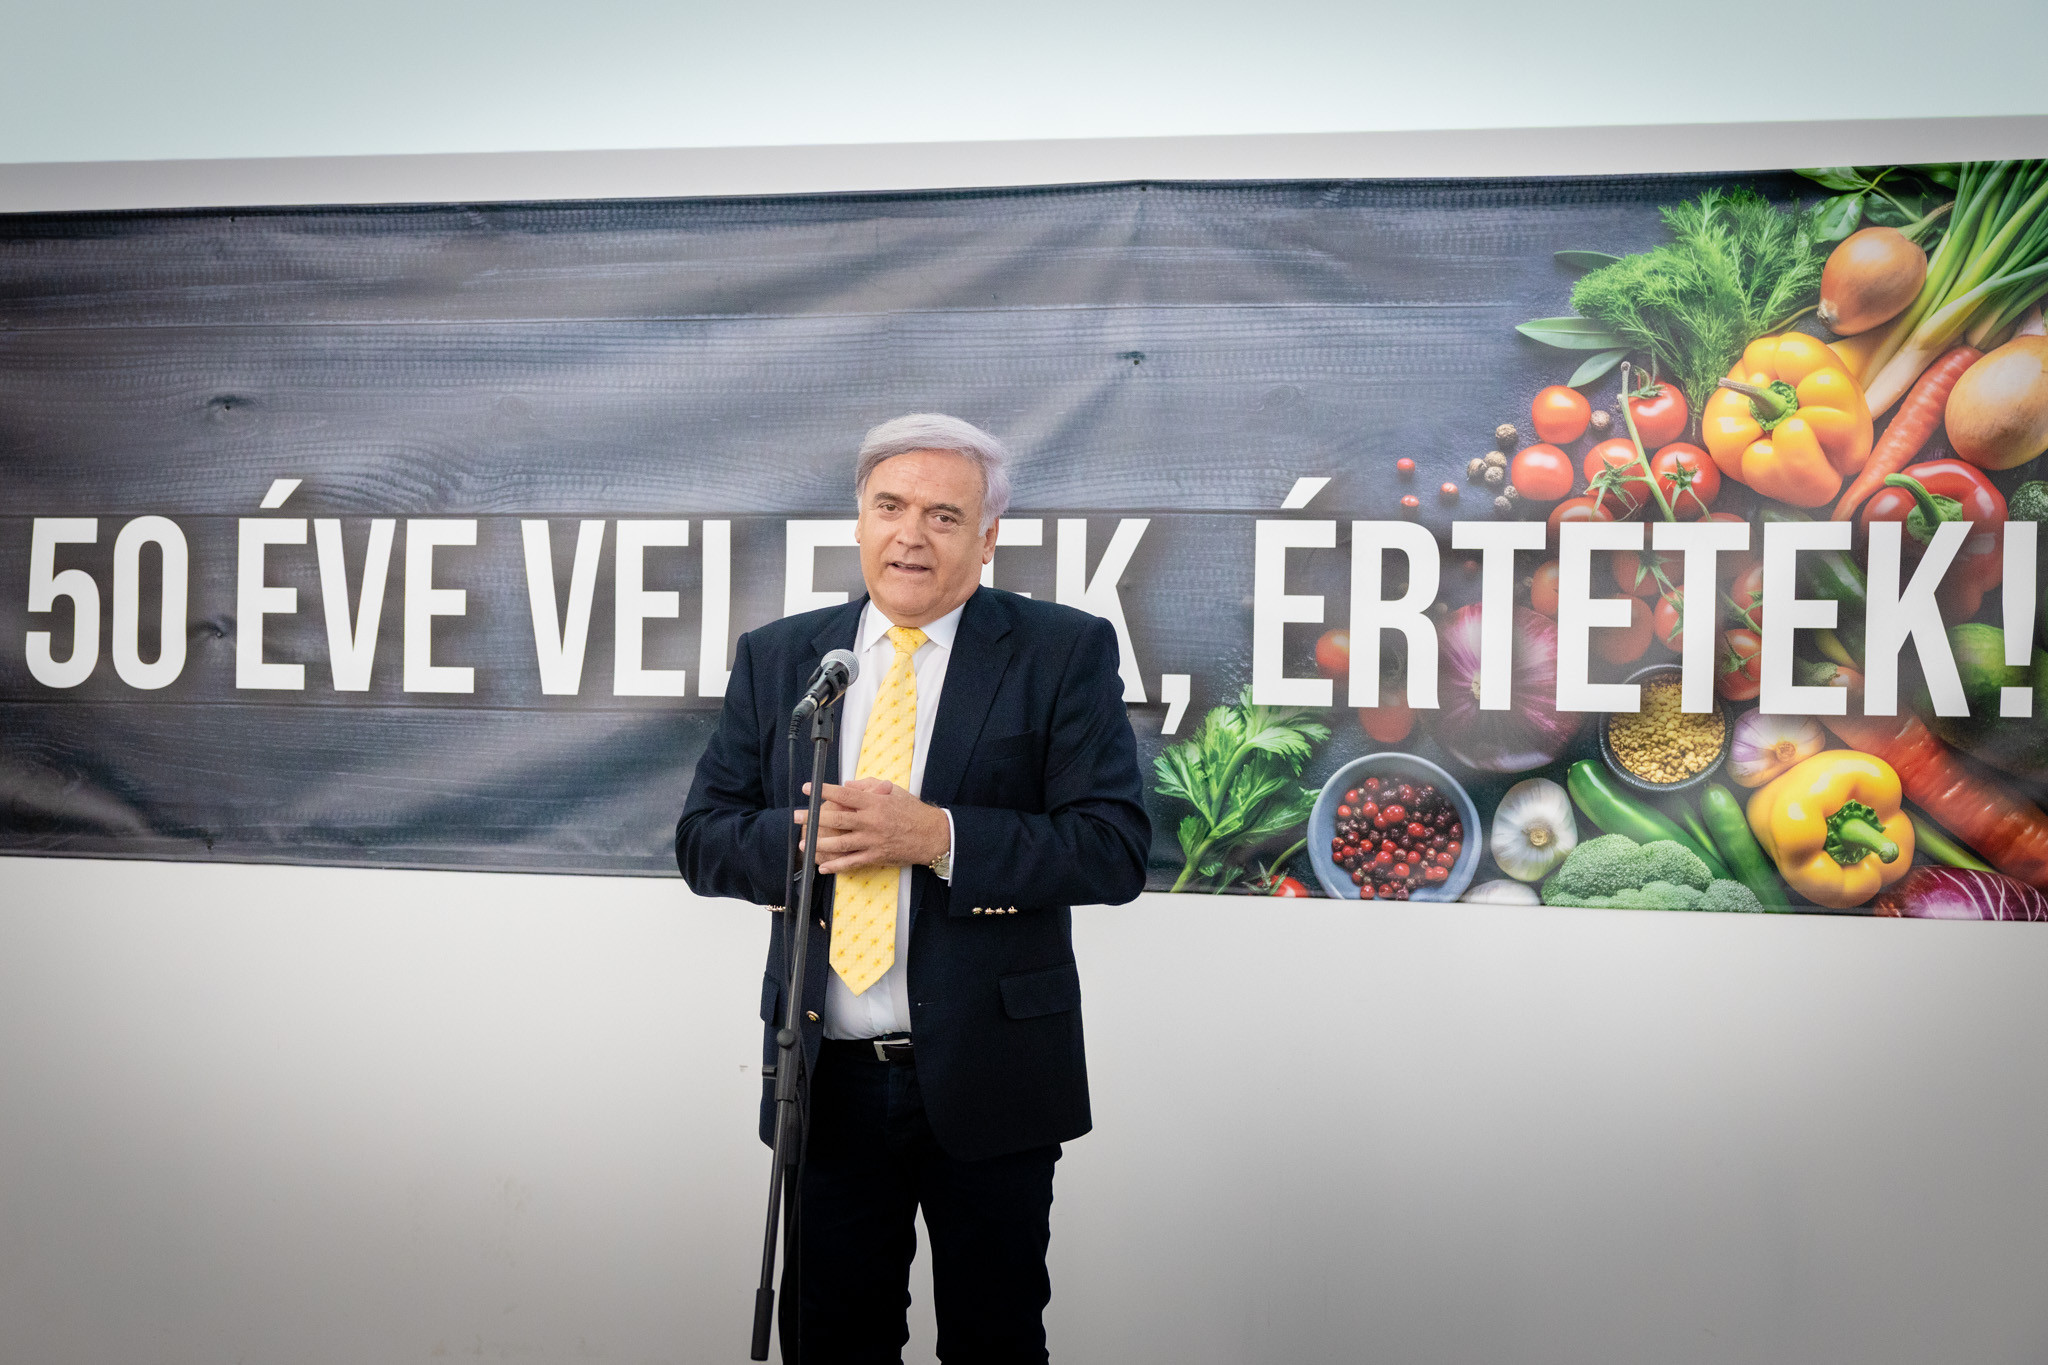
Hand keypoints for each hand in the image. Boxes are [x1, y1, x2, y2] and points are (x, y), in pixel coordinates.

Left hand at [795, 778, 949, 874]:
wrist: (932, 835)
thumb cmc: (912, 810)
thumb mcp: (893, 791)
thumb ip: (869, 786)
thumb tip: (846, 784)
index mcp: (875, 803)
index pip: (845, 794)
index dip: (824, 791)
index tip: (808, 788)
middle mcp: (872, 821)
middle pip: (837, 819)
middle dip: (813, 817)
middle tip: (796, 815)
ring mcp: (873, 841)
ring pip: (841, 843)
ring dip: (820, 844)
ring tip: (804, 843)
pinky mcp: (876, 857)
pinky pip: (853, 863)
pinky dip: (837, 866)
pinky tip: (823, 867)